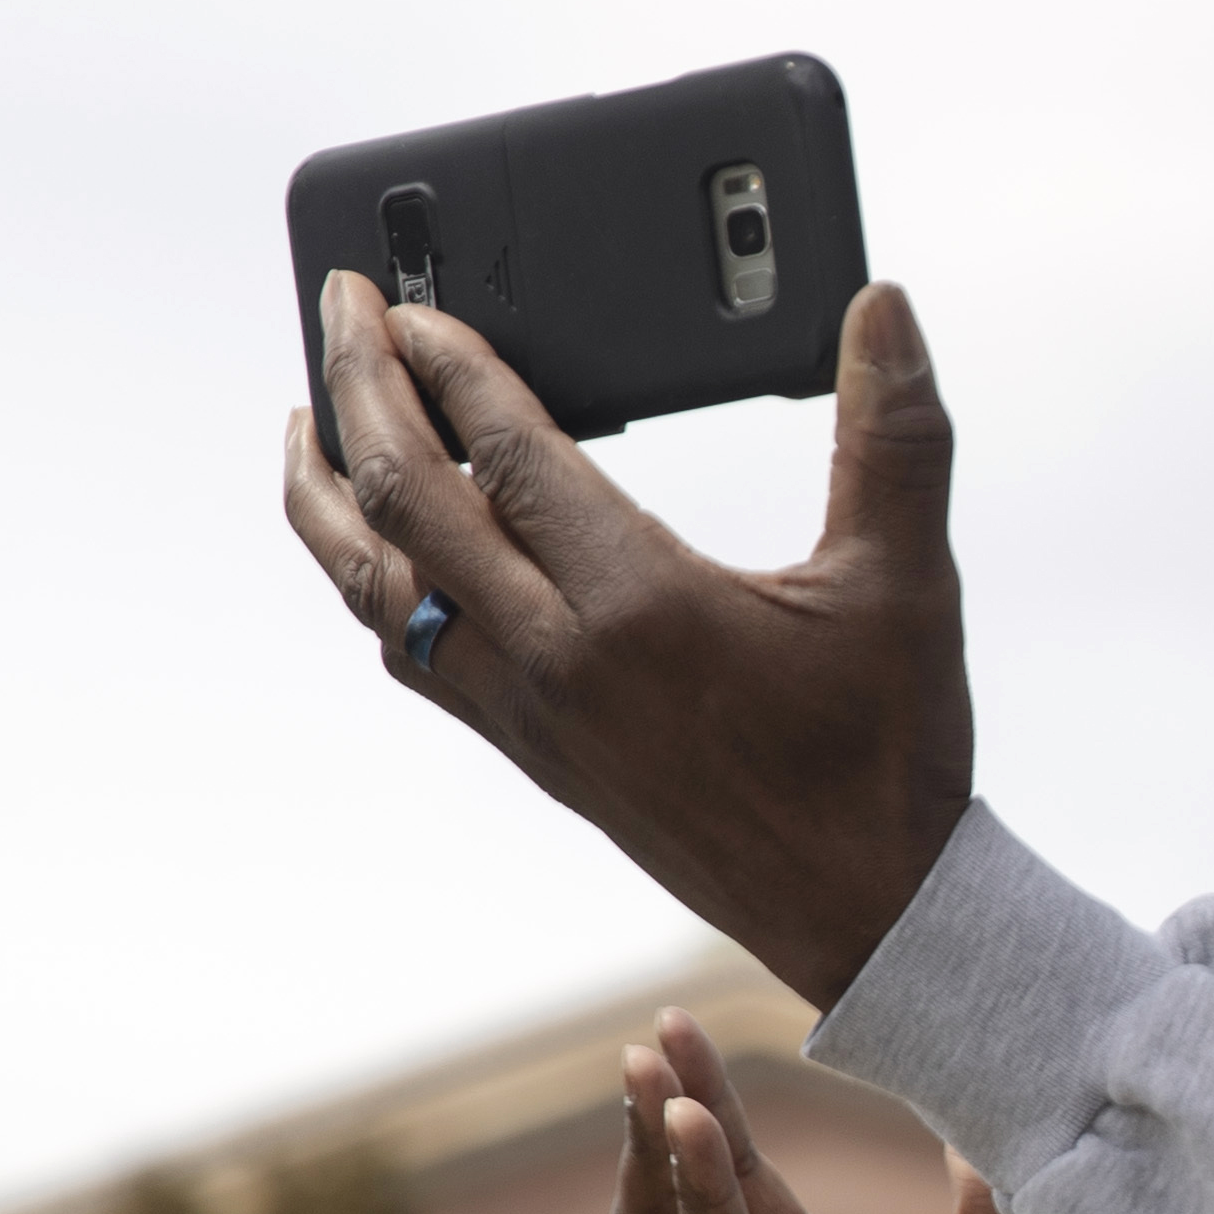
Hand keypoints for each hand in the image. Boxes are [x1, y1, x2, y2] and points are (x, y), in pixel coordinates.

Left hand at [281, 278, 976, 1007]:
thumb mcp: (905, 583)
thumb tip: (886, 308)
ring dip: (328, 496)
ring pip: (376, 589)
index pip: (502, 452)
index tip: (415, 300)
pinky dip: (371, 583)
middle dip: (357, 392)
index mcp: (641, 606)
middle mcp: (561, 660)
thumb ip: (896, 435)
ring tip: (308, 423)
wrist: (865, 913)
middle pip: (404, 503)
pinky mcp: (532, 753)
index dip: (450, 363)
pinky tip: (380, 551)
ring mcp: (531, 715)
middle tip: (336, 309)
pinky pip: (411, 654)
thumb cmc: (888, 754)